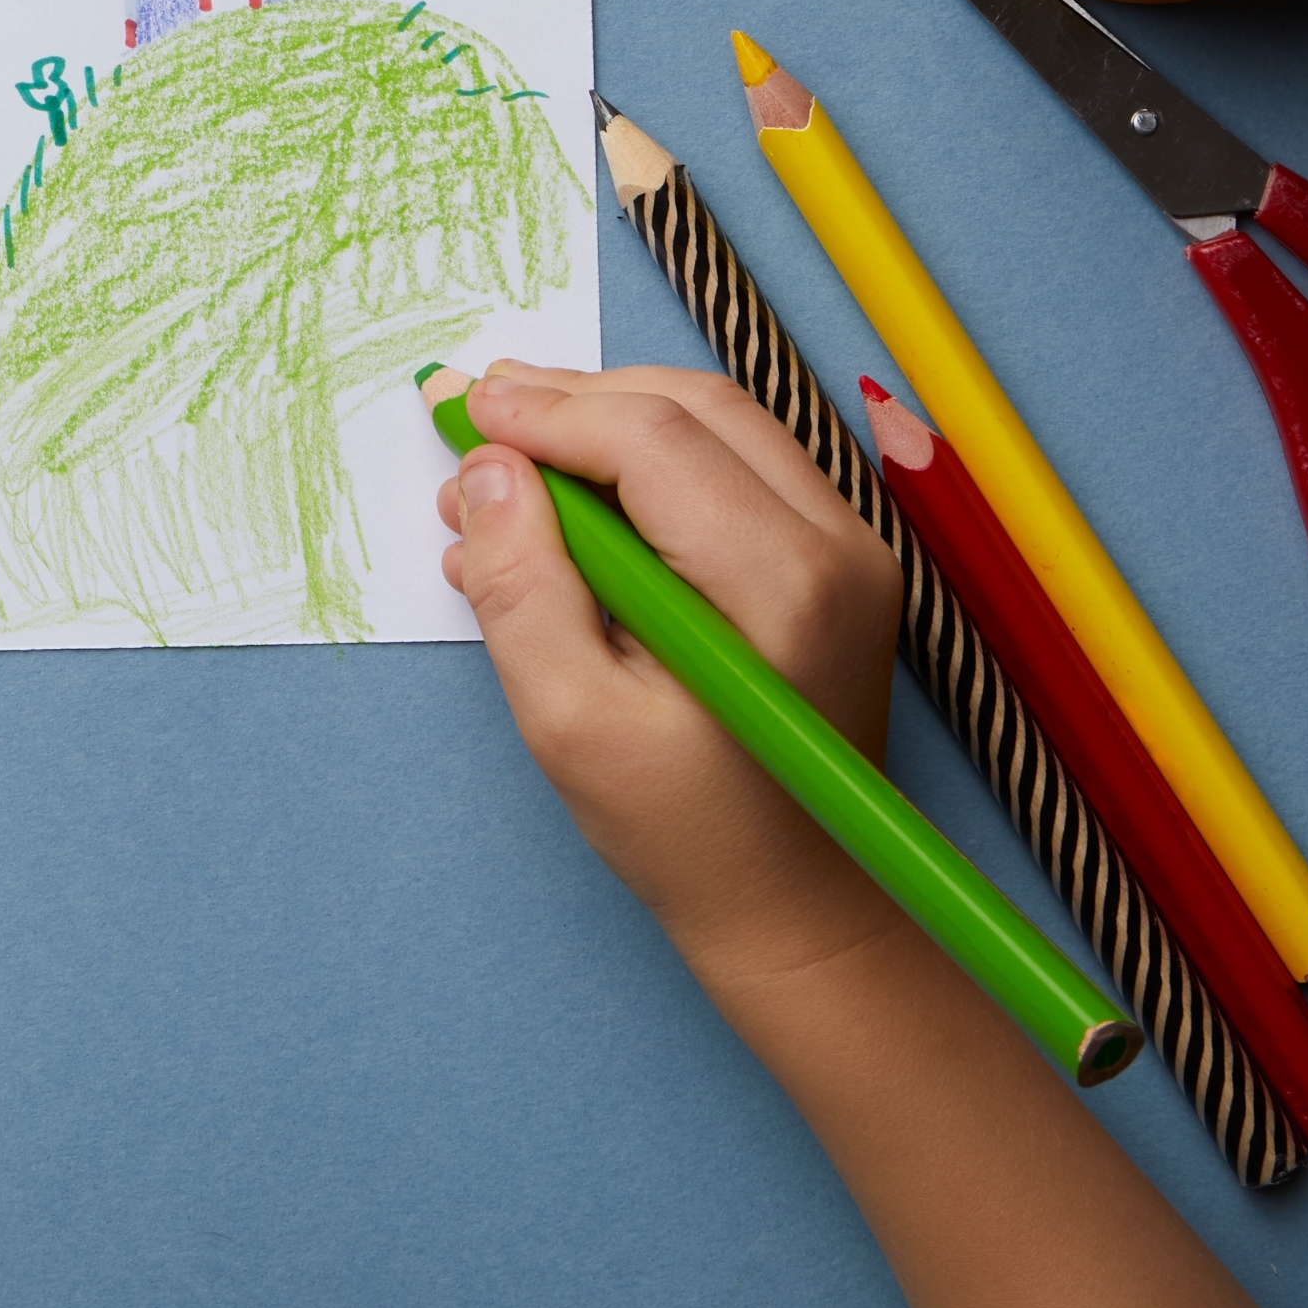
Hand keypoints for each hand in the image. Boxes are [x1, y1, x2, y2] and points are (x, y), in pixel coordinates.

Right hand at [427, 361, 906, 988]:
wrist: (801, 906)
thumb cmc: (689, 833)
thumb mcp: (572, 723)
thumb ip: (521, 586)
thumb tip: (486, 471)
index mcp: (781, 583)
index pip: (651, 438)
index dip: (544, 412)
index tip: (457, 410)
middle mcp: (837, 545)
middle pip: (688, 408)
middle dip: (569, 401)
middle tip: (468, 417)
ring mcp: (849, 548)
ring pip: (713, 425)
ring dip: (603, 424)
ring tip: (505, 464)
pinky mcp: (836, 562)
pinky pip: (733, 467)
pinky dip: (644, 463)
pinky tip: (568, 505)